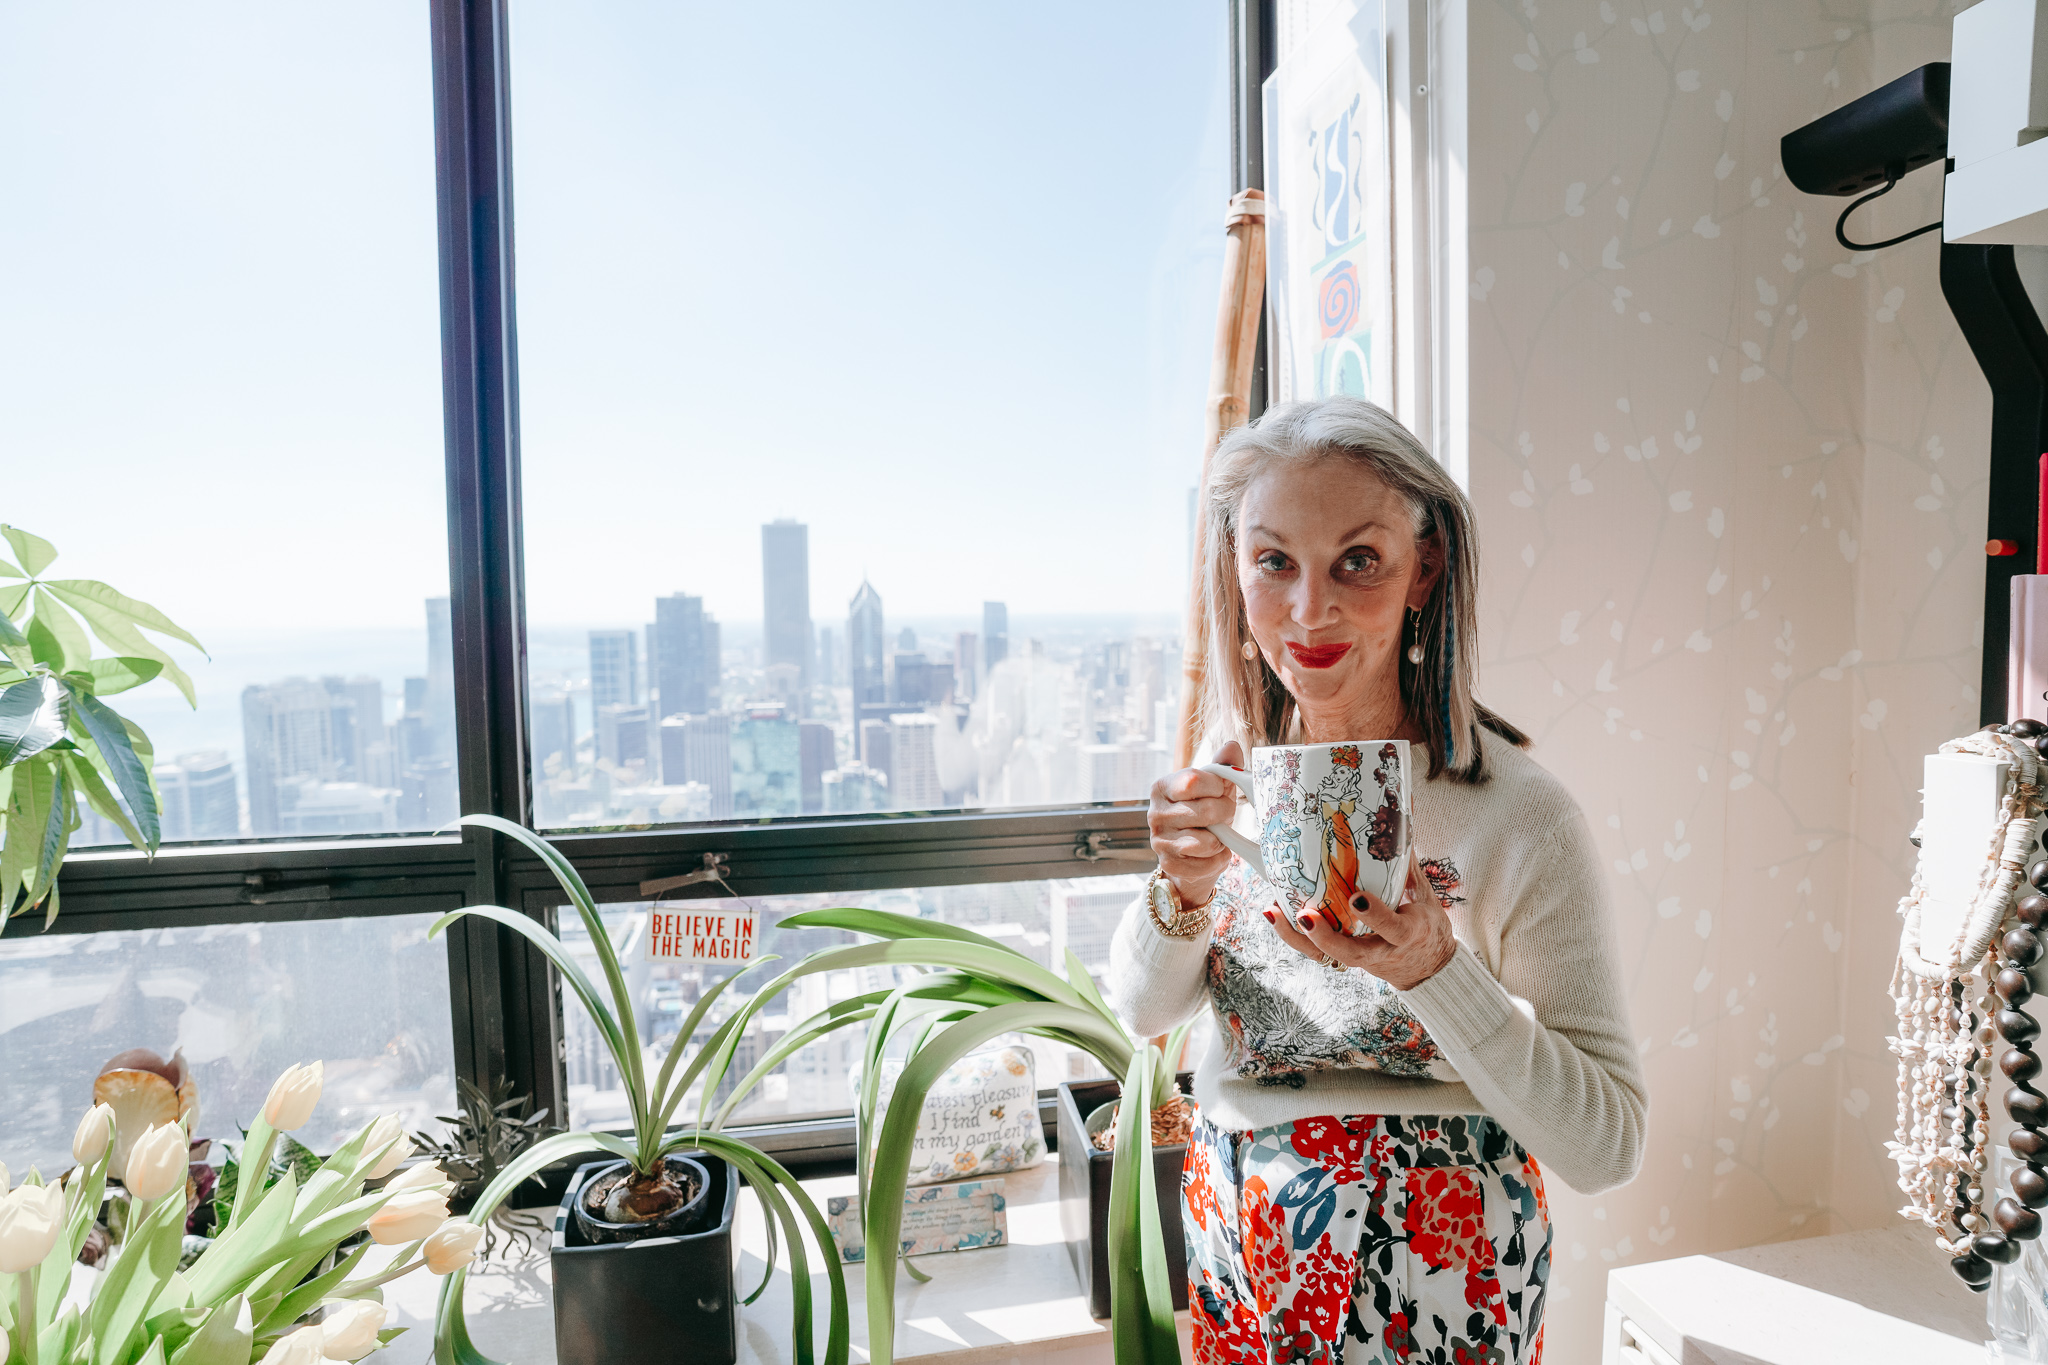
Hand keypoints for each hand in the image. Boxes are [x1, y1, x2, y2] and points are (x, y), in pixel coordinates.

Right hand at [1147, 740, 1245, 909]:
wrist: (1191, 856)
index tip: (1221, 791)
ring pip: (1208, 840)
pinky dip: (1218, 860)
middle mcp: (1155, 813)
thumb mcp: (1213, 788)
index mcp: (1162, 787)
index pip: (1193, 780)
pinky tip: (1212, 854)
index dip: (1217, 786)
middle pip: (1206, 811)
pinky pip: (1208, 863)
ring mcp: (1159, 842)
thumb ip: (1222, 767)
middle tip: (1224, 816)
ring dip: (1222, 839)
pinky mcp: (1169, 866)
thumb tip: (1232, 746)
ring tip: (1216, 835)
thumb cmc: (1204, 815)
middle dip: (1226, 813)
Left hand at [1264, 849, 1456, 990]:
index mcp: (1407, 932)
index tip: (1357, 899)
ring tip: (1273, 912)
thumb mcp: (1423, 891)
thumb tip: (1404, 804)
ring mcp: (1359, 958)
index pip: (1392, 928)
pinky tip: (1272, 914)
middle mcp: (1381, 950)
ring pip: (1325, 957)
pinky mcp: (1341, 957)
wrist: (1426, 966)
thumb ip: (1406, 856)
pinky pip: (1314, 951)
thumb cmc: (1424, 922)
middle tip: (1306, 915)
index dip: (1375, 916)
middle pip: (1352, 953)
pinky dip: (1291, 935)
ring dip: (1296, 937)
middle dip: (1326, 937)